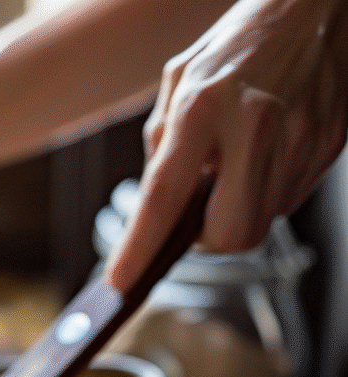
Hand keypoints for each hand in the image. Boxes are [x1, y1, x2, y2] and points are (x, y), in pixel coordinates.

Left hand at [108, 0, 347, 292]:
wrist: (318, 4)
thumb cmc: (241, 43)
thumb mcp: (181, 81)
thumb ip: (163, 145)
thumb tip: (155, 207)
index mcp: (205, 105)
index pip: (165, 196)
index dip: (141, 246)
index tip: (121, 279)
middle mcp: (254, 125)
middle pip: (230, 234)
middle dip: (211, 235)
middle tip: (203, 207)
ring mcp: (299, 139)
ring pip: (262, 223)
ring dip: (241, 209)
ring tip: (239, 164)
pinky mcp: (327, 147)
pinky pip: (288, 201)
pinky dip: (269, 191)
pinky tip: (267, 154)